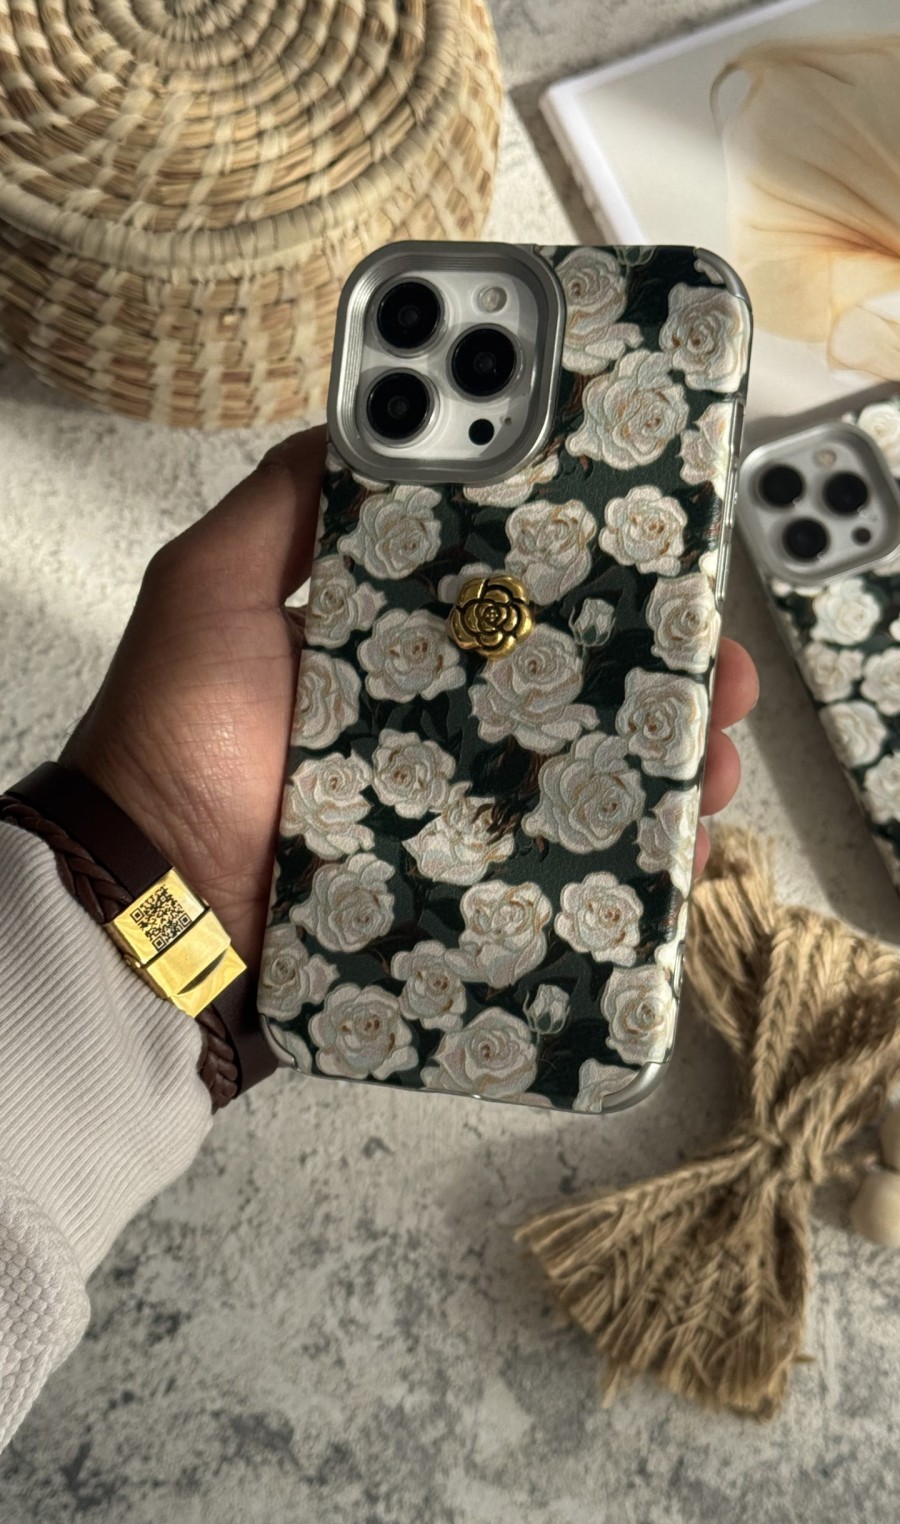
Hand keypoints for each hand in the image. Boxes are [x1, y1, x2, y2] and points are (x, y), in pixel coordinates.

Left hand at [61, 426, 756, 972]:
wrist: (153, 906)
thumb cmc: (172, 741)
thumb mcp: (208, 591)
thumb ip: (278, 508)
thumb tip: (359, 411)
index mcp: (390, 649)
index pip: (511, 598)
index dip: (589, 578)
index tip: (659, 555)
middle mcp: (428, 725)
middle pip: (569, 688)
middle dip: (657, 672)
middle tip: (718, 663)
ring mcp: (448, 812)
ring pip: (582, 778)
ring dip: (663, 764)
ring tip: (713, 756)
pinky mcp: (457, 889)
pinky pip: (561, 875)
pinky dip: (629, 868)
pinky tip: (678, 849)